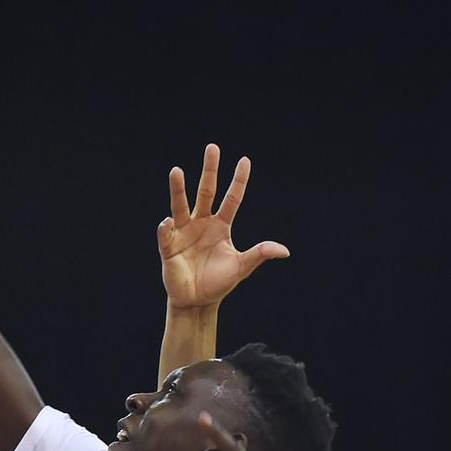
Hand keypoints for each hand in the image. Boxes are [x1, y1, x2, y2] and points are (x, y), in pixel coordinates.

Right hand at [159, 144, 288, 310]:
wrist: (197, 302)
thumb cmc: (218, 283)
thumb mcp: (241, 267)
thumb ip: (259, 254)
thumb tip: (284, 251)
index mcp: (221, 226)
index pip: (232, 198)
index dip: (239, 181)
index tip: (244, 160)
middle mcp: (202, 223)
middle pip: (206, 192)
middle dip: (209, 170)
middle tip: (212, 147)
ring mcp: (184, 233)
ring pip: (181, 206)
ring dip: (178, 189)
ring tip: (176, 171)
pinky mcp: (169, 247)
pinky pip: (167, 233)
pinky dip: (166, 227)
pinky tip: (168, 222)